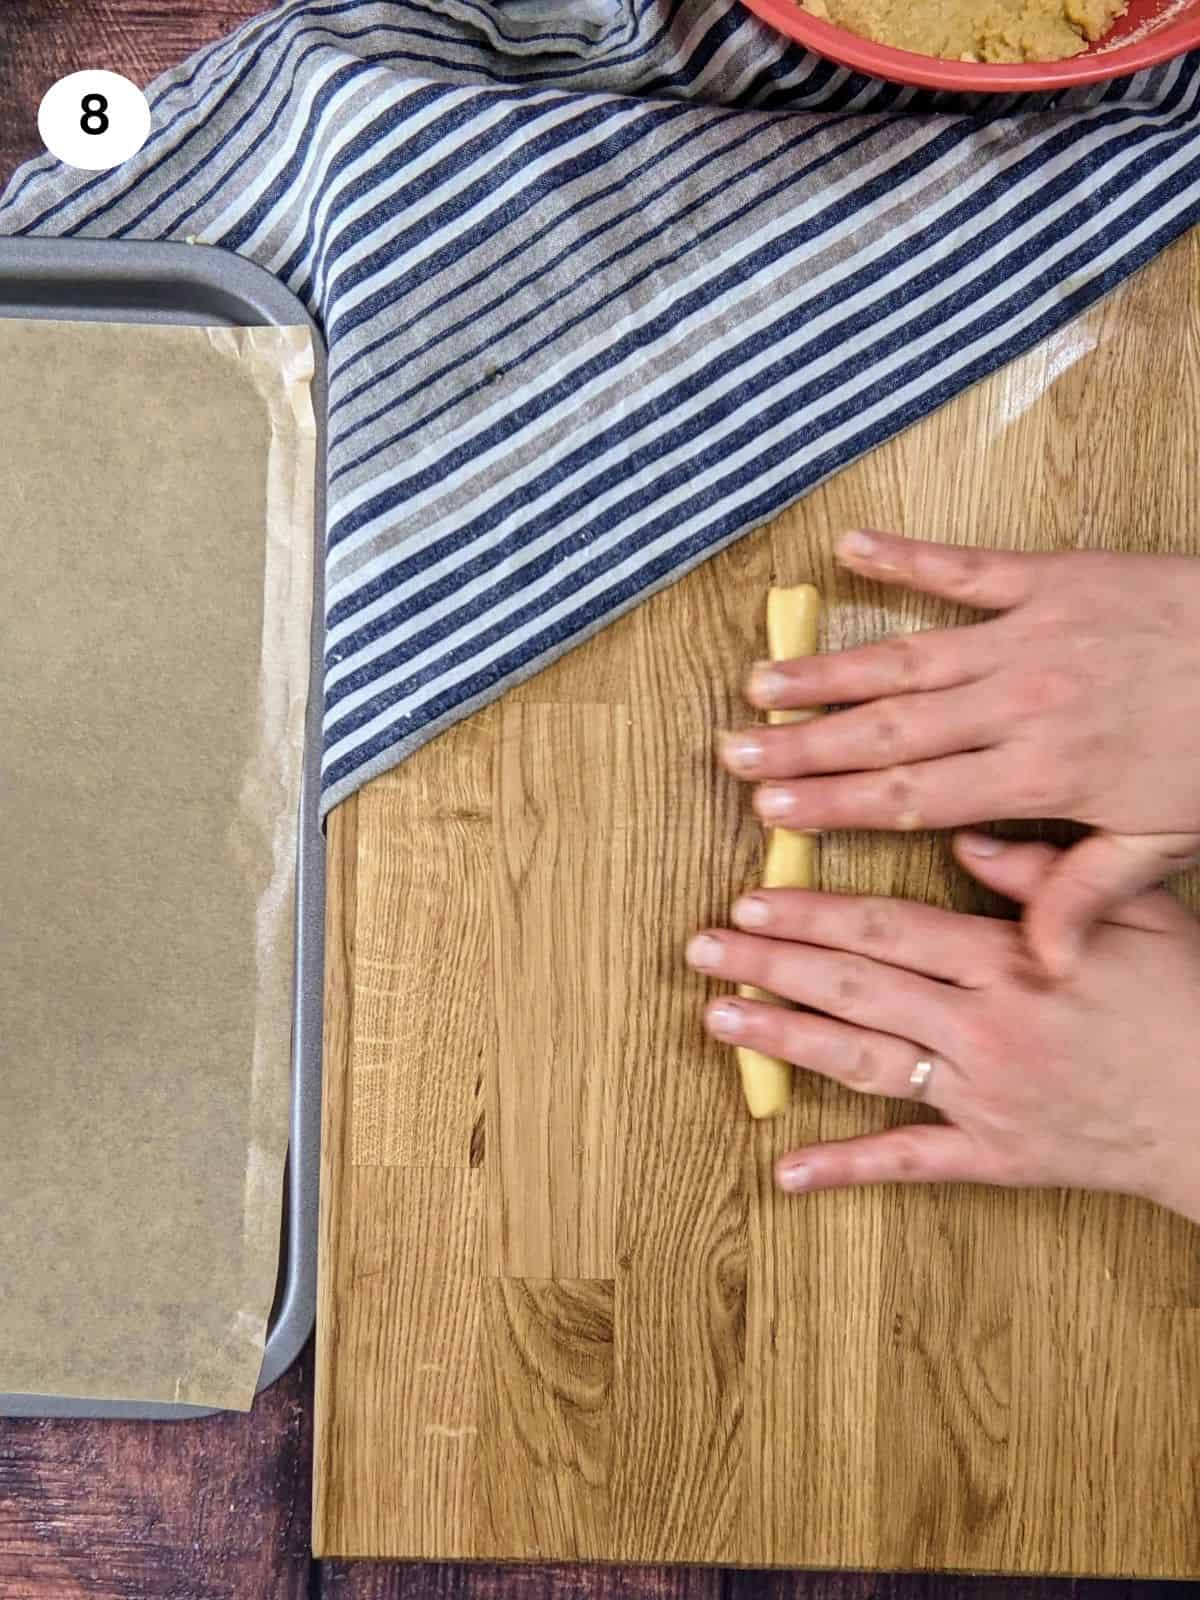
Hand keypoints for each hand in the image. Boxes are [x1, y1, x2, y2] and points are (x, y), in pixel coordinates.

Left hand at [686, 835, 1199, 1223]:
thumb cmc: (1189, 1006)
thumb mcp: (1137, 916)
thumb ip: (1046, 875)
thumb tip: (966, 840)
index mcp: (1010, 961)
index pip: (885, 929)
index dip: (811, 914)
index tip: (753, 899)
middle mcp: (983, 1026)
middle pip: (855, 987)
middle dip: (771, 963)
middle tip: (705, 947)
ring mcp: (984, 1096)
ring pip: (862, 1061)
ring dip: (784, 1039)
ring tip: (717, 1018)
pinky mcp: (995, 1156)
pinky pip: (909, 1164)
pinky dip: (846, 1168)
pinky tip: (786, 1170)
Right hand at [719, 532, 1199, 976]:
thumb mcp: (1170, 842)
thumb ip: (1090, 893)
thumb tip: (1035, 962)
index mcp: (1043, 776)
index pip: (915, 797)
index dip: (836, 806)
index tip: (774, 815)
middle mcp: (1019, 704)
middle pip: (890, 732)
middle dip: (804, 747)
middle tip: (735, 756)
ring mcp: (1030, 635)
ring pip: (907, 659)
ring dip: (829, 672)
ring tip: (763, 684)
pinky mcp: (1051, 577)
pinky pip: (964, 567)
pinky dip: (906, 559)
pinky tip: (852, 549)